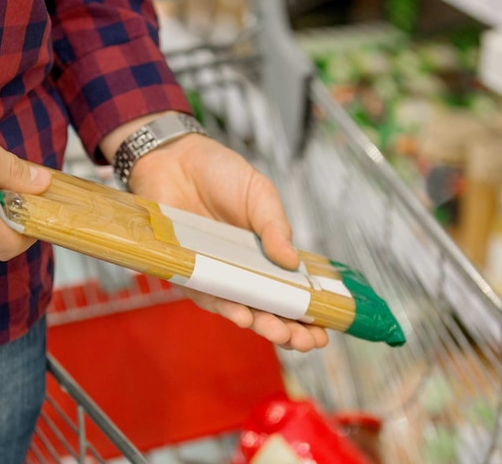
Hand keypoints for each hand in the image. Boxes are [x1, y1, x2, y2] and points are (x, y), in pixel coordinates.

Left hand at [99, 115, 328, 351]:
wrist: (175, 159)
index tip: (326, 329)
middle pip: (267, 308)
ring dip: (260, 324)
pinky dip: (224, 307)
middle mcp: (240, 269)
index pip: (290, 290)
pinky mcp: (186, 271)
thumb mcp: (260, 195)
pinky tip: (243, 316)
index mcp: (265, 253)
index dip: (307, 312)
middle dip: (289, 329)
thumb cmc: (220, 174)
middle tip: (306, 341)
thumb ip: (276, 227)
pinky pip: (206, 295)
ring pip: (239, 308)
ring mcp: (215, 272)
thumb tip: (294, 263)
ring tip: (281, 334)